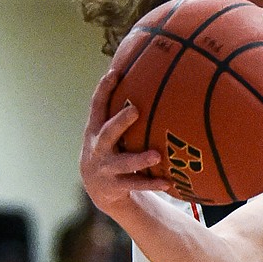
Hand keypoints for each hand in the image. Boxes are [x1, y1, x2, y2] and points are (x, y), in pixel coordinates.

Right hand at [80, 71, 172, 216]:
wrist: (97, 188)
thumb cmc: (110, 150)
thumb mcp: (107, 132)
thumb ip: (119, 113)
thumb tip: (145, 81)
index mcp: (95, 130)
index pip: (97, 106)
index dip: (104, 89)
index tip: (115, 73)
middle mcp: (98, 148)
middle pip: (108, 133)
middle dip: (120, 122)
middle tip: (135, 110)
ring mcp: (106, 168)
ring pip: (123, 164)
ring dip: (139, 159)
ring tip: (156, 155)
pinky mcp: (115, 187)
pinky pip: (136, 185)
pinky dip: (151, 183)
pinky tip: (167, 182)